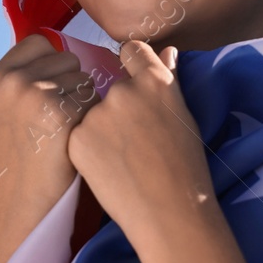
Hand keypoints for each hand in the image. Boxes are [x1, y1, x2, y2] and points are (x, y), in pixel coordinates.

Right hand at [0, 31, 98, 249]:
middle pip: (67, 59)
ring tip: (64, 134)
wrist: (18, 207)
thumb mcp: (6, 112)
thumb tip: (65, 55)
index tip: (52, 93)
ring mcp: (32, 93)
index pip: (39, 42)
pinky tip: (74, 143)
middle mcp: (11, 79)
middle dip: (72, 85)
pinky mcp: (58, 111)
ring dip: (85, 102)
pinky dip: (91, 121)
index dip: (54, 65)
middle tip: (58, 121)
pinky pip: (94, 102)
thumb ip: (24, 82)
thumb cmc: (20, 164)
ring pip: (84, 79)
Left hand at [67, 40, 213, 252]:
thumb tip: (167, 52)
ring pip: (90, 112)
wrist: (167, 212)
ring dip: (98, 128)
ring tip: (119, 160)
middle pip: (108, 87)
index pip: (131, 51)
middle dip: (114, 106)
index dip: (129, 64)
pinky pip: (77, 134)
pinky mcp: (77, 137)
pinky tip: (106, 169)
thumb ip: (168, 81)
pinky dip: (86, 148)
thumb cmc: (185, 169)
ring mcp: (97, 114)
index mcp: (156, 81)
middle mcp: (124, 90)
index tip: (131, 84)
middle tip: (129, 140)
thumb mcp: (183, 118)